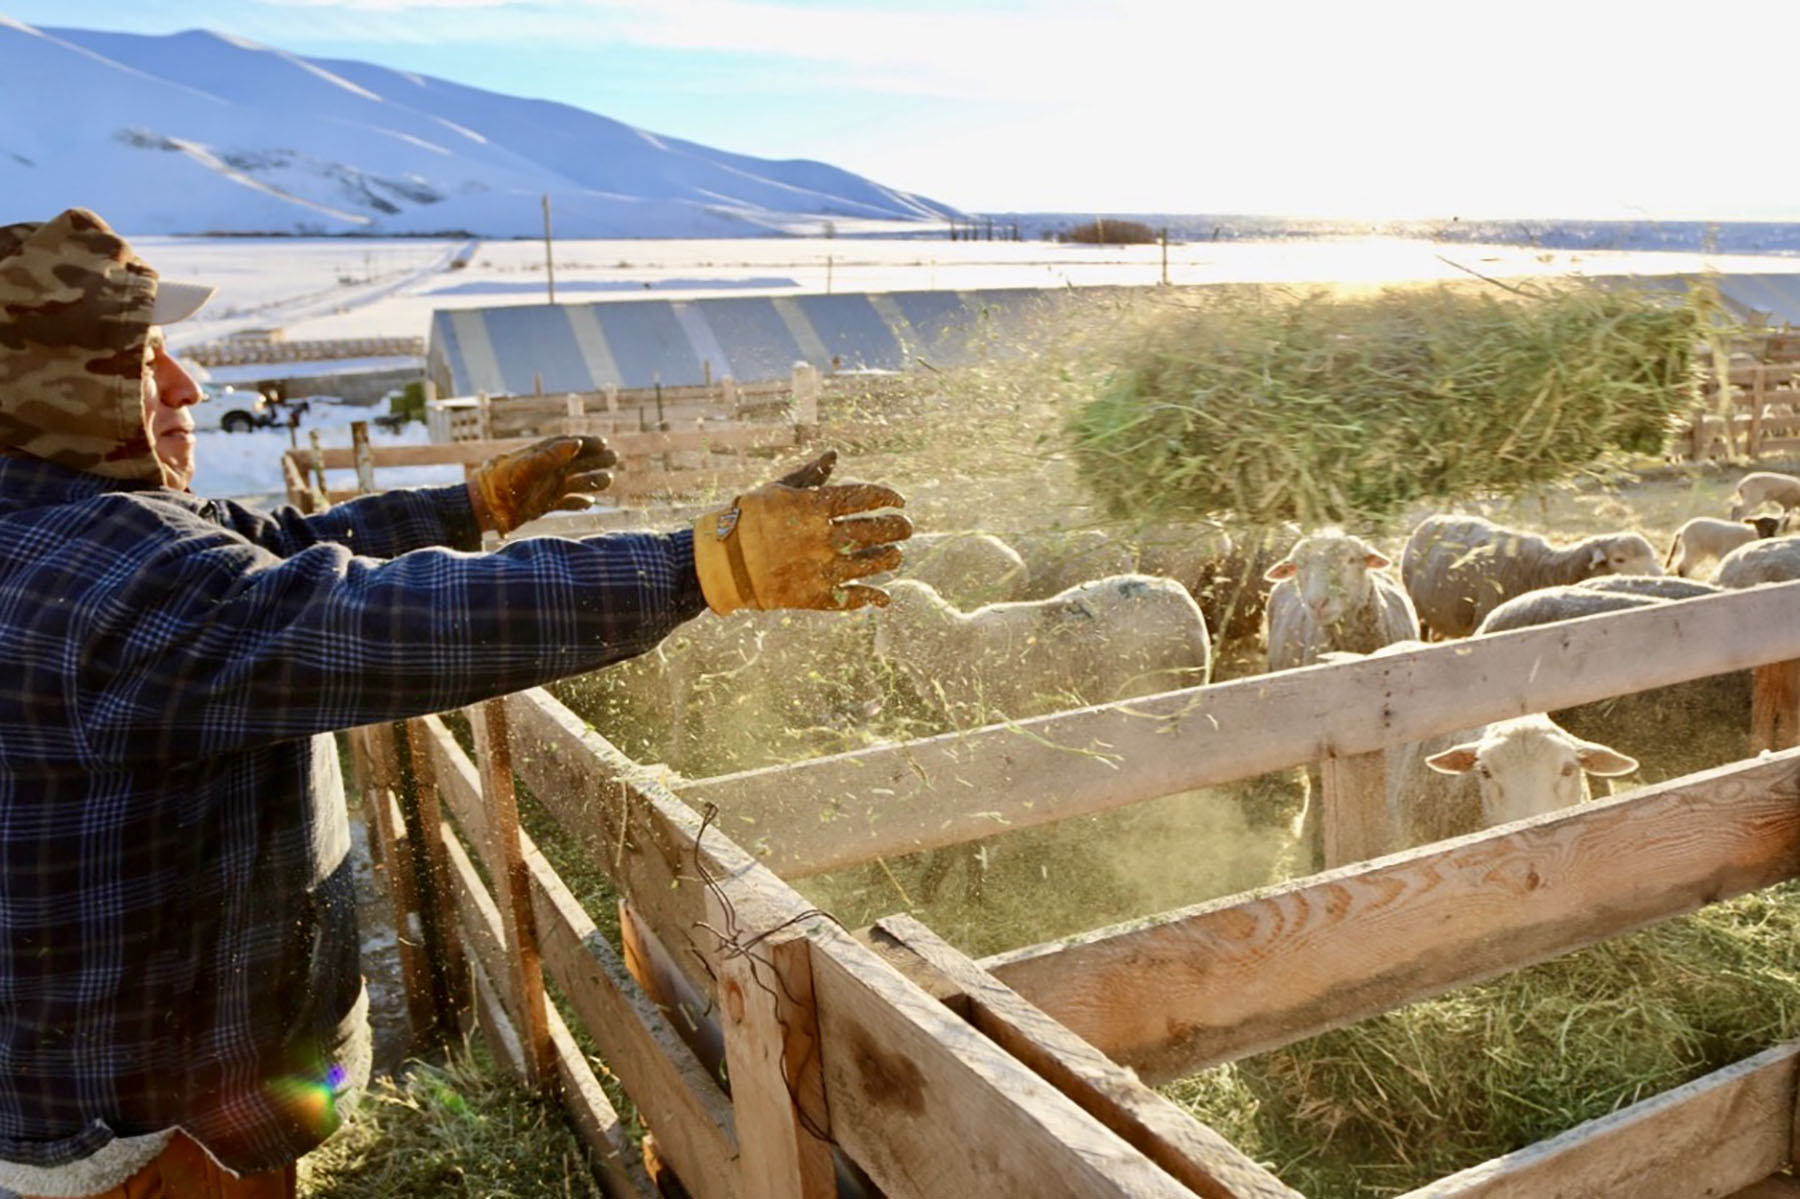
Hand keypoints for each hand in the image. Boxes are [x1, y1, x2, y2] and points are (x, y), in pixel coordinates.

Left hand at [468, 435, 617, 534]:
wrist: (487, 508)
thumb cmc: (503, 482)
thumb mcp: (526, 467)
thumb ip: (551, 455)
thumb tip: (577, 443)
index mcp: (544, 455)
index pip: (571, 445)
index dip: (588, 443)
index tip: (604, 443)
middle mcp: (550, 470)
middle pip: (580, 463)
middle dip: (598, 460)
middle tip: (613, 458)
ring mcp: (550, 487)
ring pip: (579, 483)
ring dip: (593, 482)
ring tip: (607, 481)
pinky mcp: (547, 504)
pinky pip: (569, 503)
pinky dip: (579, 503)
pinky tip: (589, 504)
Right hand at [693, 452, 910, 612]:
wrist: (723, 562)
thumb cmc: (749, 519)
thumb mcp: (779, 489)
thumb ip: (812, 474)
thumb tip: (834, 453)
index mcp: (814, 507)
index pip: (864, 498)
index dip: (888, 498)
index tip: (899, 501)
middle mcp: (823, 538)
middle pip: (875, 532)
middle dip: (898, 528)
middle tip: (905, 528)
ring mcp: (821, 568)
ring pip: (871, 564)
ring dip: (890, 558)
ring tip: (895, 555)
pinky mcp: (815, 596)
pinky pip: (853, 598)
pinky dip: (872, 598)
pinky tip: (884, 597)